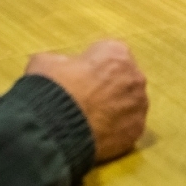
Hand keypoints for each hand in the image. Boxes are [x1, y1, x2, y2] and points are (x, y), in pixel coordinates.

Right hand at [26, 40, 148, 162]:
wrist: (57, 125)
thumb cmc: (53, 88)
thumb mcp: (46, 61)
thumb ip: (62, 62)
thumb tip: (61, 70)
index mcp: (116, 52)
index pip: (109, 55)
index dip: (93, 67)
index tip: (80, 77)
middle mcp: (134, 76)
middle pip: (123, 80)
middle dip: (108, 88)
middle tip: (86, 99)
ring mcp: (138, 104)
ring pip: (129, 104)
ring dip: (115, 109)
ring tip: (91, 119)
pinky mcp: (136, 130)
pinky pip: (128, 126)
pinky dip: (116, 129)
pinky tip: (97, 133)